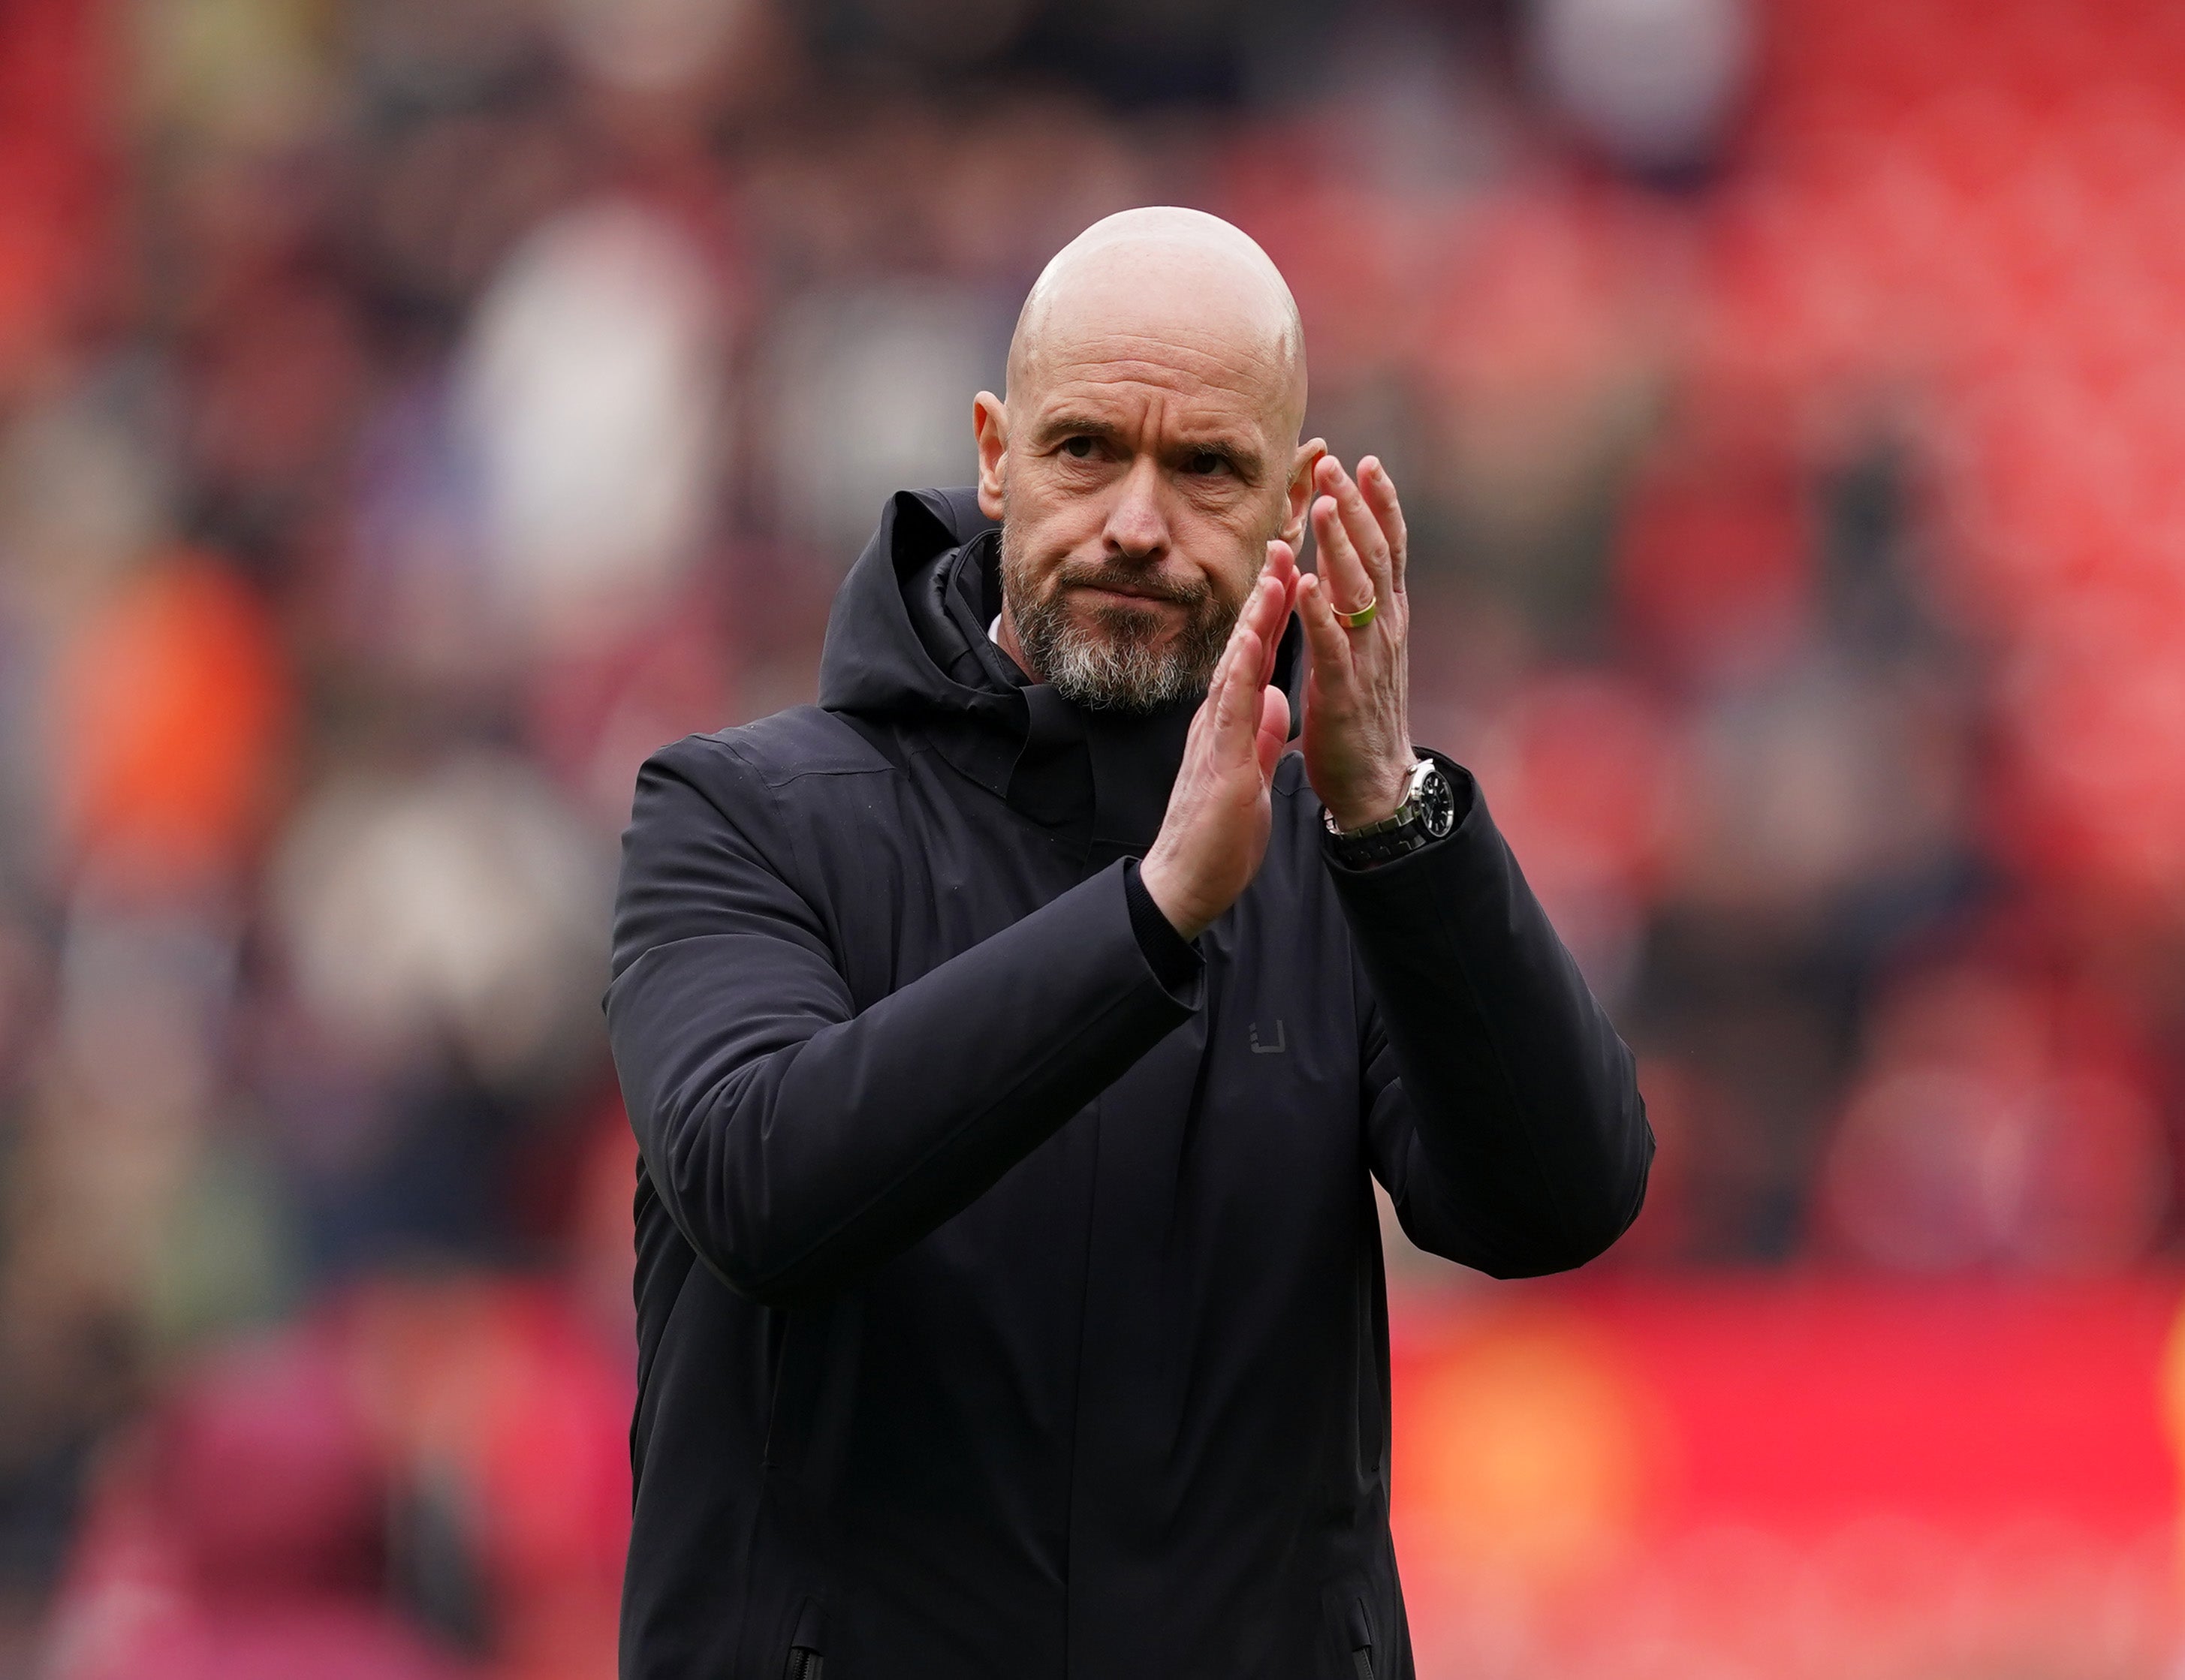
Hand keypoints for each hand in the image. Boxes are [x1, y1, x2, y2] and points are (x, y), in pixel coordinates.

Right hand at [1140, 540, 1298, 939]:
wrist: (1188, 883)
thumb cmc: (1217, 837)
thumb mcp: (1252, 773)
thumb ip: (1262, 734)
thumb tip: (1277, 700)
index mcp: (1232, 723)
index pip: (1256, 658)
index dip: (1274, 615)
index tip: (1290, 572)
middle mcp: (1220, 720)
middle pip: (1245, 646)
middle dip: (1266, 597)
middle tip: (1283, 544)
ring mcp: (1217, 737)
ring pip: (1238, 665)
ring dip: (1256, 617)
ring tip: (1275, 572)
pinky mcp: (1219, 760)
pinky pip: (1232, 707)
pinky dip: (1244, 668)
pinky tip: (1254, 637)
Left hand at [1297, 455, 1413, 830]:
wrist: (1375, 782)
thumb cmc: (1364, 712)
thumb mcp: (1367, 648)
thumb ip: (1357, 604)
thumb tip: (1344, 559)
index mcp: (1387, 617)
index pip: (1389, 547)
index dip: (1379, 503)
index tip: (1365, 461)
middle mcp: (1384, 629)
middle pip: (1374, 555)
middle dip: (1355, 507)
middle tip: (1336, 464)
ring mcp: (1366, 658)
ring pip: (1356, 591)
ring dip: (1341, 547)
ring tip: (1326, 507)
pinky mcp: (1342, 690)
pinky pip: (1331, 644)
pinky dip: (1320, 612)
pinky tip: (1306, 583)